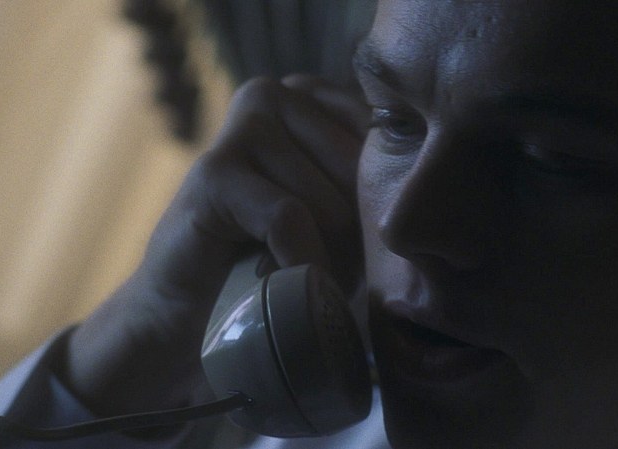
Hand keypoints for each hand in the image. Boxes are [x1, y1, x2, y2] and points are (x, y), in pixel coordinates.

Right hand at [55, 75, 369, 416]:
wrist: (193, 313)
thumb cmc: (280, 262)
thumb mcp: (343, 214)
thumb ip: (376, 183)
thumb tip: (423, 184)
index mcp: (310, 95)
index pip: (384, 140)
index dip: (377, 204)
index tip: (353, 236)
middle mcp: (273, 95)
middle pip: (359, 174)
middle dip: (350, 236)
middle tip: (314, 261)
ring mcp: (240, 126)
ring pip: (330, 202)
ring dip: (323, 256)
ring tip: (292, 270)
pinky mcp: (215, 172)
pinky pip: (290, 218)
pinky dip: (297, 261)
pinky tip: (282, 279)